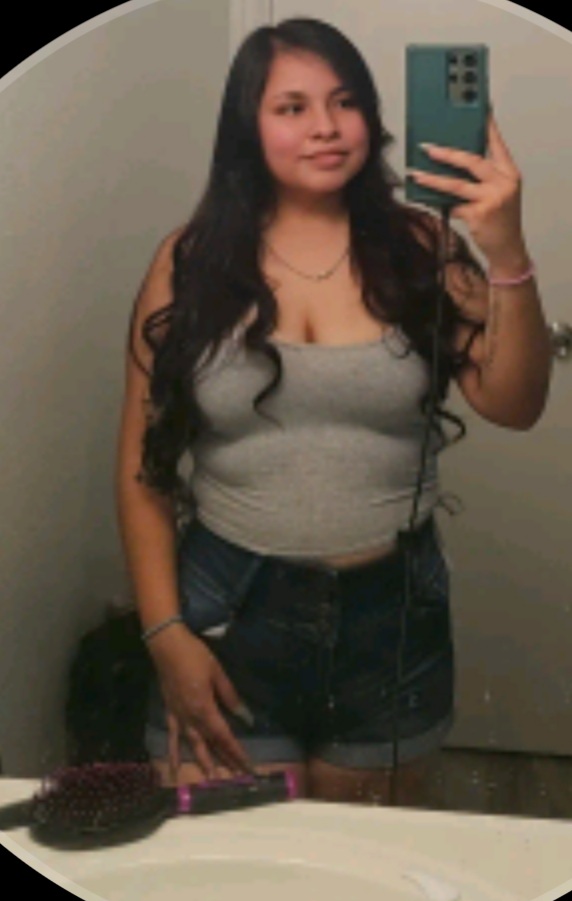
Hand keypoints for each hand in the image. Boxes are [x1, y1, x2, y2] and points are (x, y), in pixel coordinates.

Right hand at [147, 625, 254, 779]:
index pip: (224, 736)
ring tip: (213, 779)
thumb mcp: (218, 673)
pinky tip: (172, 768)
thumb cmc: (195, 655)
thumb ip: (230, 696)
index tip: (248, 766)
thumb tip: (245, 717)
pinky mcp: (170, 712)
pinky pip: (172, 736)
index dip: (236, 752)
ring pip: (193, 744)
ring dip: (203, 762)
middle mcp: (191, 717)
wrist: (167, 645)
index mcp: (205, 708)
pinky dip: (173, 753)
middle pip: (211, 743)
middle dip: (225, 760)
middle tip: (238, 776)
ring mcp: (179, 716)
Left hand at [408, 114, 529, 270]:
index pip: (497, 144)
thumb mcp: (497, 194)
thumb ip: (482, 178)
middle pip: (472, 161)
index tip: (477, 109)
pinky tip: (424, 198)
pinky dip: (438, 202)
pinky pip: (452, 204)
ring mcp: (492, 199)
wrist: (507, 249)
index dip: (487, 127)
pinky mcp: (479, 214)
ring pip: (456, 184)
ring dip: (432, 178)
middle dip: (447, 153)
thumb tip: (451, 162)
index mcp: (510, 173)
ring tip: (415, 173)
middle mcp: (504, 183)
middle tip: (427, 147)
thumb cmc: (499, 220)